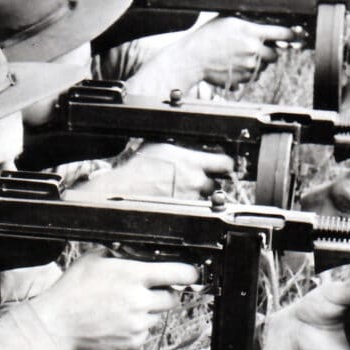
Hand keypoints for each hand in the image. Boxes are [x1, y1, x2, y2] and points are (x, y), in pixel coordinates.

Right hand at [30, 253, 198, 349]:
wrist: (57, 323)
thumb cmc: (72, 289)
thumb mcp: (94, 258)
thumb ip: (121, 253)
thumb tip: (140, 250)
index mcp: (133, 276)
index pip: (178, 273)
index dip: (190, 273)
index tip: (192, 274)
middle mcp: (139, 301)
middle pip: (172, 298)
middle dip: (164, 293)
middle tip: (147, 291)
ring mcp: (137, 324)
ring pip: (157, 316)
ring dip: (147, 310)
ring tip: (122, 307)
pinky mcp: (132, 342)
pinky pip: (145, 333)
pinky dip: (137, 327)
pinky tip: (117, 321)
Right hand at [82, 144, 233, 200]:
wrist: (124, 189)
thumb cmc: (139, 166)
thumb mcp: (160, 144)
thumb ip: (179, 143)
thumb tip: (188, 137)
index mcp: (192, 162)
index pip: (225, 163)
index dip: (225, 164)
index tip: (222, 165)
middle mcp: (195, 182)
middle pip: (215, 184)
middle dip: (207, 181)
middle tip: (194, 179)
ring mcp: (189, 199)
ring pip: (204, 198)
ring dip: (198, 195)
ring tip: (181, 190)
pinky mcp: (182, 212)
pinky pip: (192, 208)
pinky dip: (187, 204)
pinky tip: (175, 199)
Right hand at [188, 15, 300, 86]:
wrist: (192, 58)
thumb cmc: (207, 36)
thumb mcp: (228, 20)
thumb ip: (247, 23)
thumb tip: (262, 23)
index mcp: (252, 33)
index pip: (282, 34)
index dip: (291, 35)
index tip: (295, 36)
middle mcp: (253, 51)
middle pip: (274, 55)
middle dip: (268, 53)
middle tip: (256, 49)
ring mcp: (248, 67)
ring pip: (263, 68)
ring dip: (257, 64)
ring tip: (239, 58)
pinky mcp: (242, 79)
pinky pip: (252, 77)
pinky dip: (247, 73)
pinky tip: (234, 66)